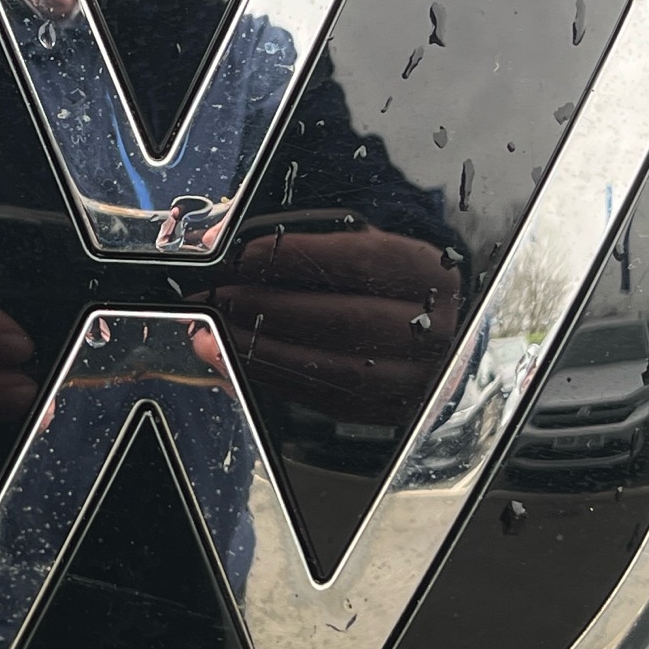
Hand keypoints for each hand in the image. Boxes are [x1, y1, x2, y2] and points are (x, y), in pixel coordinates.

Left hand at [203, 227, 462, 420]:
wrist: (432, 329)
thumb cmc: (383, 276)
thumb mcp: (359, 240)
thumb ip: (299, 239)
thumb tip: (219, 236)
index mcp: (432, 271)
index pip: (362, 262)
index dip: (297, 259)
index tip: (244, 256)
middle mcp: (435, 328)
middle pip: (346, 320)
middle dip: (269, 308)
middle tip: (219, 296)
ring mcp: (416, 377)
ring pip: (335, 370)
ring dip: (263, 351)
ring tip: (213, 334)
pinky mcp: (389, 412)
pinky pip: (326, 401)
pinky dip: (274, 380)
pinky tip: (236, 363)